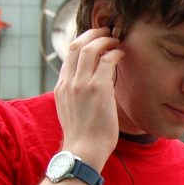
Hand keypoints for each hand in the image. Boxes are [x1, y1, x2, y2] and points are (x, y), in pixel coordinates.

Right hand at [53, 28, 123, 169]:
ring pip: (90, 48)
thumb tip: (89, 87)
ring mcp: (81, 84)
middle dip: (93, 34)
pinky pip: (107, 60)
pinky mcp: (97, 89)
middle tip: (107, 32)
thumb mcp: (72, 111)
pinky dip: (115, 53)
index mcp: (61, 87)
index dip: (83, 42)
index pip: (69, 55)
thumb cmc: (83, 136)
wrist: (83, 151)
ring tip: (116, 41)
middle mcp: (68, 82)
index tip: (96, 40)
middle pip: (76, 45)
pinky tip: (122, 54)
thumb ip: (77, 95)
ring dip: (105, 40)